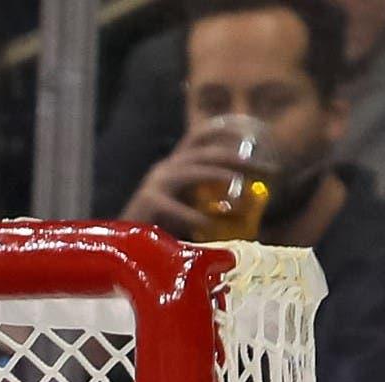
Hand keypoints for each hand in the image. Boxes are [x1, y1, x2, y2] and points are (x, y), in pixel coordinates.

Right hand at [122, 134, 252, 237]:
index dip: (226, 130)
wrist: (119, 248)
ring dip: (219, 175)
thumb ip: (209, 205)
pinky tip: (209, 227)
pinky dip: (194, 217)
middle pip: (205, 152)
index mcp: (174, 166)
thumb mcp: (187, 211)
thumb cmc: (158, 232)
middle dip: (237, 157)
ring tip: (240, 184)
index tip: (253, 134)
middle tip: (265, 168)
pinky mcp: (147, 203)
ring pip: (192, 170)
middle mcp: (165, 169)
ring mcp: (155, 183)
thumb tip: (248, 209)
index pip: (199, 136)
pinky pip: (176, 207)